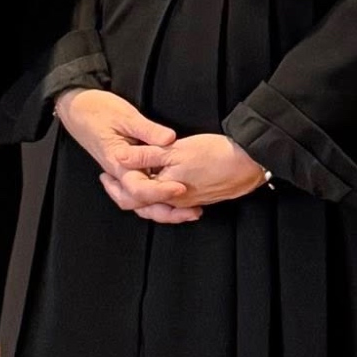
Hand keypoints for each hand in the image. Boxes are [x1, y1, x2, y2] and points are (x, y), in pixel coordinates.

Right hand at [53, 88, 195, 223]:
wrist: (77, 109)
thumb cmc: (98, 110)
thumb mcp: (125, 115)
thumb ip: (147, 129)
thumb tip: (170, 139)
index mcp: (118, 162)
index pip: (138, 187)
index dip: (160, 191)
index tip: (181, 187)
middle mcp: (119, 173)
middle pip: (139, 203)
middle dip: (166, 211)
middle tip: (192, 211)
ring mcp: (121, 174)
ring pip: (139, 202)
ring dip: (162, 209)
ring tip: (186, 212)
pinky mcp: (125, 170)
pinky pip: (139, 192)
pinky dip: (155, 199)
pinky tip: (171, 199)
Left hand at [123, 133, 267, 214]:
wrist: (250, 161)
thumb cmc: (215, 154)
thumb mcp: (175, 151)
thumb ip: (146, 155)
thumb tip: (120, 157)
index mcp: (166, 191)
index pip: (132, 196)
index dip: (116, 186)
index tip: (106, 175)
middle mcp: (176, 201)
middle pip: (144, 205)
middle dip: (126, 194)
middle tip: (111, 181)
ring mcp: (190, 200)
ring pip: (159, 203)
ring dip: (144, 194)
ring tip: (132, 179)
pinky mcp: (200, 195)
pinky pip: (174, 200)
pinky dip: (162, 193)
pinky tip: (161, 181)